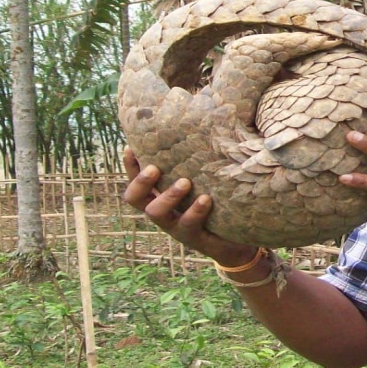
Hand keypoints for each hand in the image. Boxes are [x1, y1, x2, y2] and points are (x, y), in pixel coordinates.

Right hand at [122, 147, 259, 266]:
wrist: (236, 242)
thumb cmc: (219, 204)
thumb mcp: (205, 182)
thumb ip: (200, 162)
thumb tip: (211, 125)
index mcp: (160, 195)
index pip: (136, 179)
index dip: (130, 165)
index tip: (131, 146)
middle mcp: (162, 211)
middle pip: (134, 198)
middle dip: (140, 181)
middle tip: (154, 167)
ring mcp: (174, 227)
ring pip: (156, 213)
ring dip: (168, 196)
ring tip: (185, 182)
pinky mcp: (192, 238)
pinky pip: (188, 225)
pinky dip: (195, 211)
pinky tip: (206, 199)